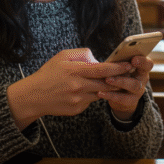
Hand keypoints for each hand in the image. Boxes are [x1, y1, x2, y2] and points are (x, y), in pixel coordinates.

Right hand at [7, 48, 132, 129]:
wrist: (34, 96)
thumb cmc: (49, 73)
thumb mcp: (62, 56)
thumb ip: (82, 54)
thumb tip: (98, 59)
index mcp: (75, 71)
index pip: (103, 69)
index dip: (118, 67)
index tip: (129, 65)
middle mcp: (78, 86)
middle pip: (107, 83)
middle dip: (118, 79)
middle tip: (128, 74)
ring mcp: (78, 100)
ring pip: (101, 93)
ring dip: (107, 87)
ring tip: (111, 81)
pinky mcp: (77, 109)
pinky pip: (91, 101)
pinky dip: (93, 95)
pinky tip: (87, 90)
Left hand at [98, 55, 153, 120]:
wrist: (121, 96)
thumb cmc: (120, 75)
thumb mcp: (121, 68)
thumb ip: (119, 62)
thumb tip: (109, 56)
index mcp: (141, 68)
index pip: (147, 63)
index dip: (143, 61)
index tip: (133, 59)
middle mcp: (142, 79)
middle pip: (142, 75)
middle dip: (133, 67)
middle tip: (118, 68)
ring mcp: (138, 91)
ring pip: (133, 86)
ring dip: (119, 82)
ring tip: (107, 80)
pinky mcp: (131, 101)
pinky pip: (122, 99)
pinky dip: (111, 95)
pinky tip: (100, 92)